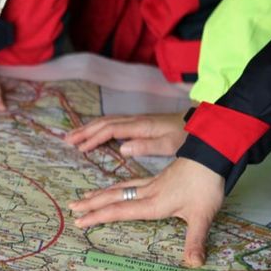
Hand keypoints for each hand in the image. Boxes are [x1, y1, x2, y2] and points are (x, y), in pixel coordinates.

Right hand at [65, 113, 187, 155]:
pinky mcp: (140, 124)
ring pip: (107, 121)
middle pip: (104, 123)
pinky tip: (94, 135)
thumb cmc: (188, 136)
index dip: (94, 138)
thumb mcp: (171, 144)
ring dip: (89, 128)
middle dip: (84, 131)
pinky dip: (99, 128)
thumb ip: (147, 146)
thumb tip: (122, 148)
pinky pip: (113, 123)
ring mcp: (137, 121)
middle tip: (67, 140)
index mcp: (141, 126)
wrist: (203, 122)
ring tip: (73, 137)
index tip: (81, 149)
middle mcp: (136, 121)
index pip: (110, 130)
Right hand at [69, 158, 224, 266]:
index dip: (98, 217)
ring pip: (119, 189)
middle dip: (91, 204)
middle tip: (72, 207)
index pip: (119, 211)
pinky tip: (115, 188)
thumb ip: (195, 240)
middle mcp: (148, 193)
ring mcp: (151, 184)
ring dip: (100, 194)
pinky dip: (115, 187)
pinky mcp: (158, 178)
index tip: (80, 221)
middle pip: (113, 198)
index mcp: (154, 204)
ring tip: (85, 197)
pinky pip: (129, 182)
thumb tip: (194, 264)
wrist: (212, 156)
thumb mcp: (202, 216)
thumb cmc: (206, 185)